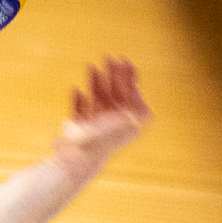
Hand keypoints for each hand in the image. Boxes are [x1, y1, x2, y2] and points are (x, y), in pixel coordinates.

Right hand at [52, 58, 150, 186]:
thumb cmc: (98, 144)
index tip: (128, 67)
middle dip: (114, 78)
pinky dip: (79, 101)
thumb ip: (133, 116)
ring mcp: (95, 128)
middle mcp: (111, 126)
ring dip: (97, 83)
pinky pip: (80, 112)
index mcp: (123, 126)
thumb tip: (147, 112)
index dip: (132, 84)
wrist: (74, 163)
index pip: (133, 102)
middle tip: (110, 59)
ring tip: (92, 67)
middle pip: (117, 98)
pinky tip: (77, 91)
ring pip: (98, 101)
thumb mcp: (119, 126)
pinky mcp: (79, 131)